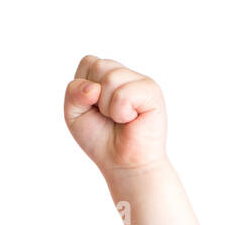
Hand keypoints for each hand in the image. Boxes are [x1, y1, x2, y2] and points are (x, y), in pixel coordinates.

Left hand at [63, 56, 167, 176]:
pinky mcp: (151, 91)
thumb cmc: (100, 138)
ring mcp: (139, 80)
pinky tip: (131, 120)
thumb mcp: (74, 114)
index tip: (93, 107)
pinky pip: (123, 94)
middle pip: (98, 65)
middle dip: (94, 97)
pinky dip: (120, 112)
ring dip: (107, 107)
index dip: (83, 88)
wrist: (121, 162)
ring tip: (119, 119)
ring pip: (111, 78)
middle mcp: (125, 74)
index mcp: (107, 75)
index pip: (88, 62)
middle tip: (108, 116)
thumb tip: (94, 87)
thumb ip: (73, 93)